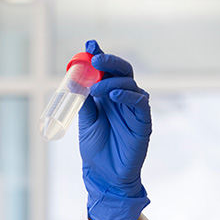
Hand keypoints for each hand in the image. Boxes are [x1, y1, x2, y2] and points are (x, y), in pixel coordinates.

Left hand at [79, 40, 150, 219]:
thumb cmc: (95, 149)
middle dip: (109, 61)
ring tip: (97, 87)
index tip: (89, 44)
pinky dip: (127, 95)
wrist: (104, 175)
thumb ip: (84, 102)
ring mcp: (133, 109)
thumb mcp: (85, 122)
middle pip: (121, 71)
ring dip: (113, 81)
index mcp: (106, 96)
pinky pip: (140, 102)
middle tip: (96, 56)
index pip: (105, 71)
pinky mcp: (143, 121)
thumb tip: (77, 80)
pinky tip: (114, 94)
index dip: (99, 55)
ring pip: (130, 84)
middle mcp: (121, 98)